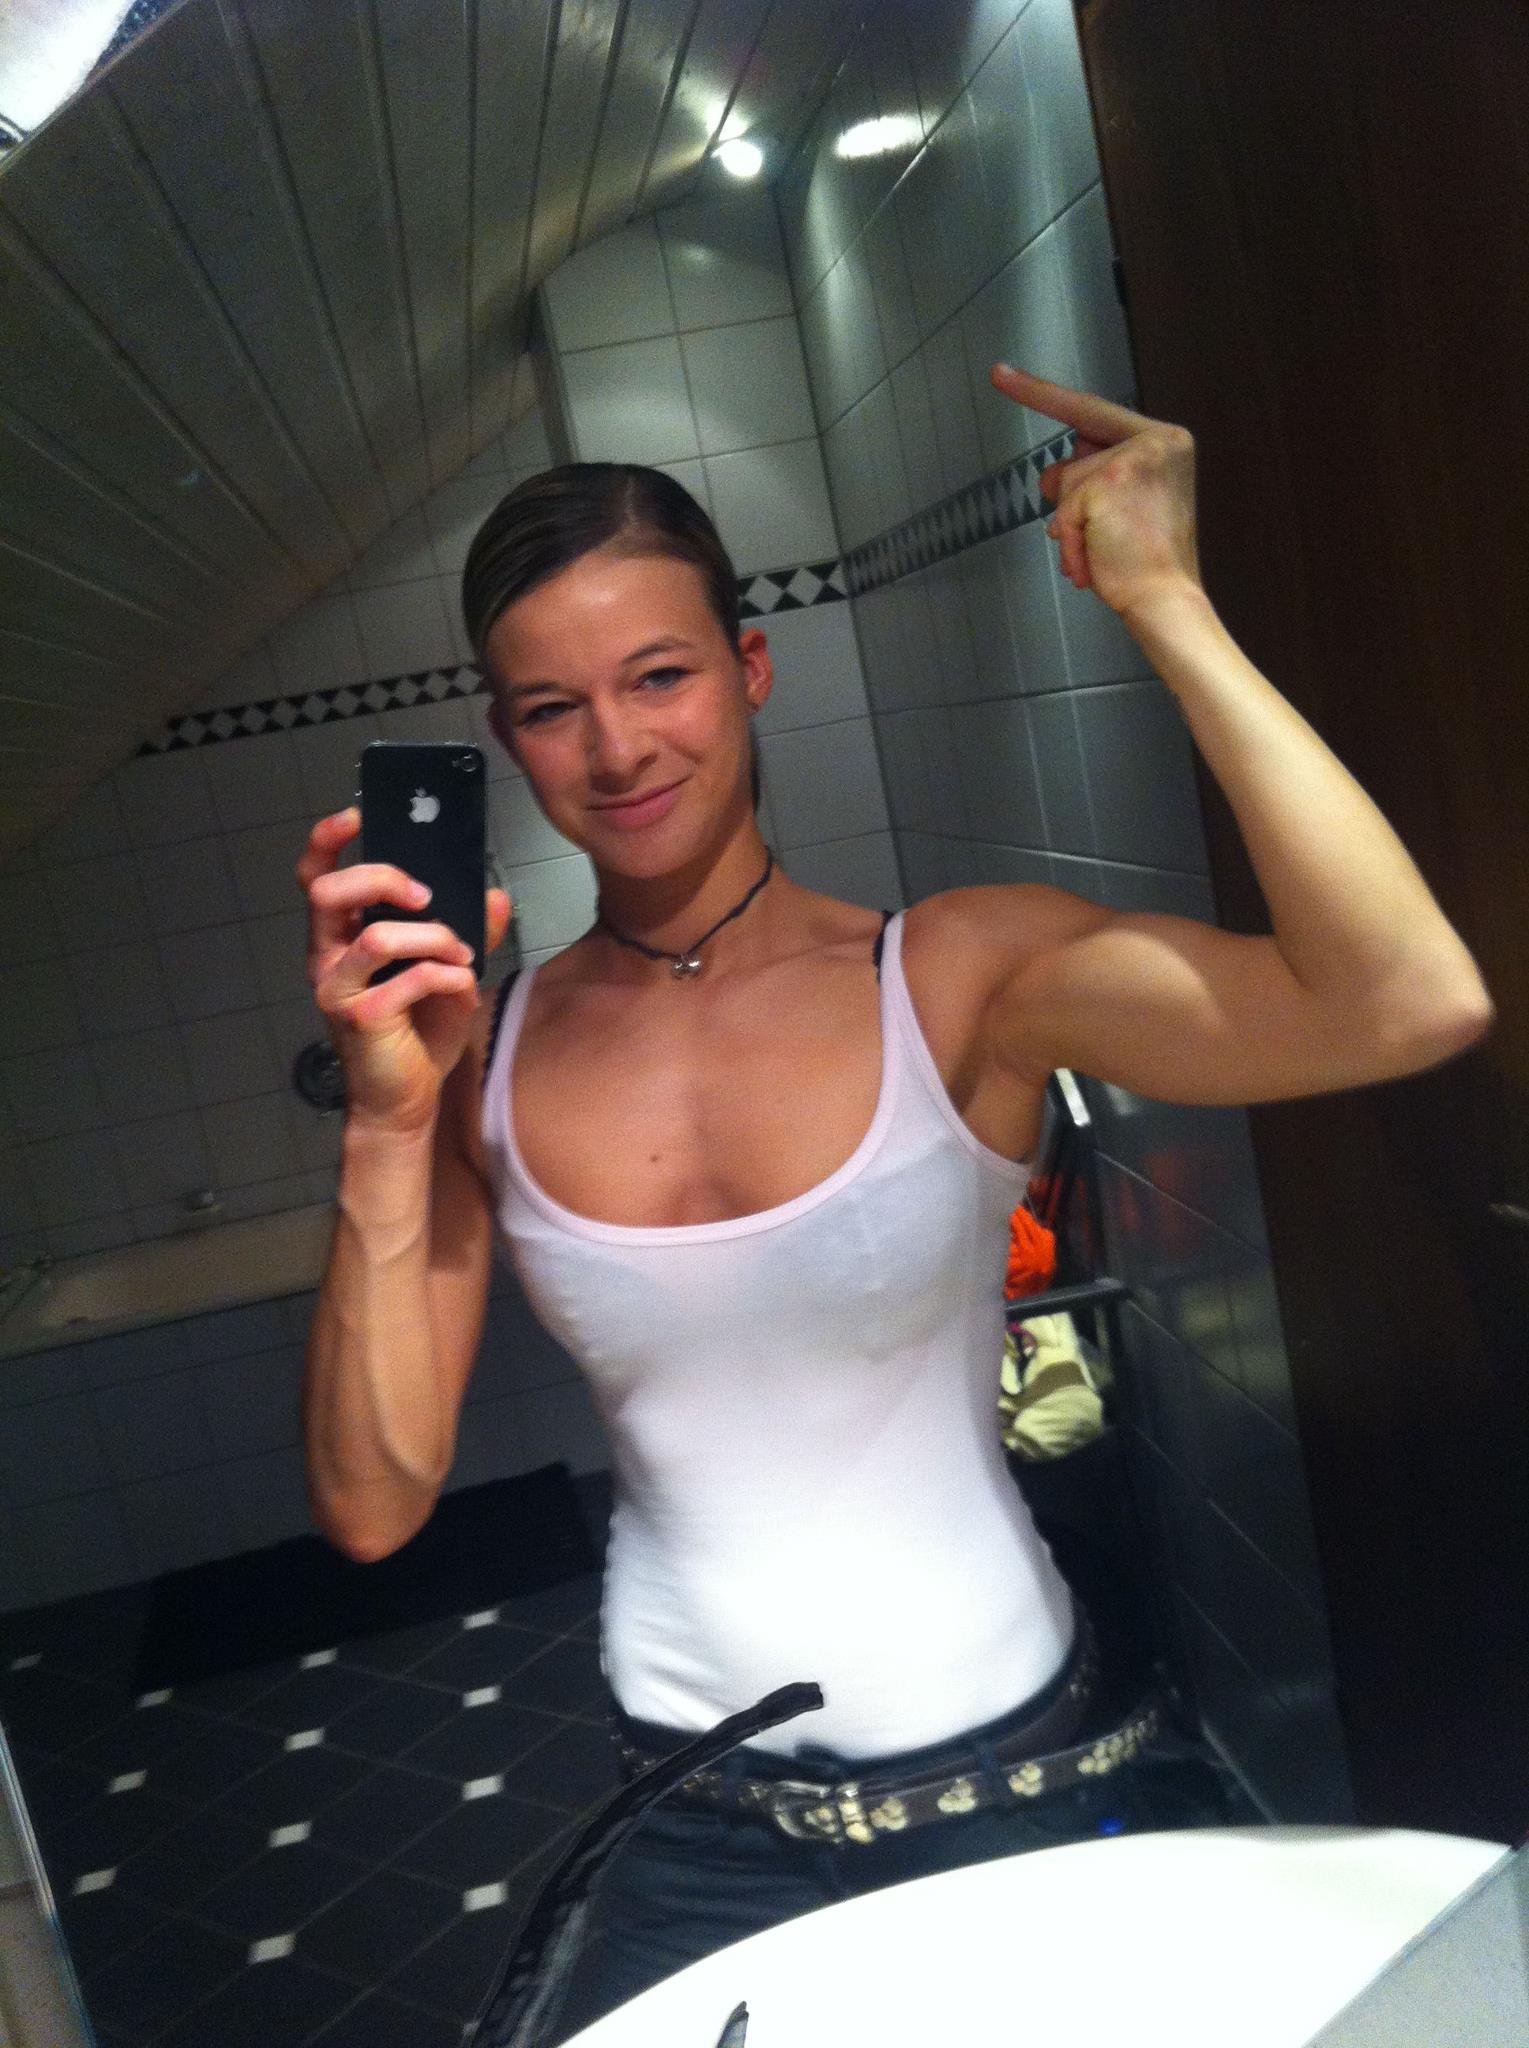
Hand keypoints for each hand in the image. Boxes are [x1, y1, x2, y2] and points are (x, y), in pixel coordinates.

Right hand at [297, 805, 513, 1132]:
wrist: (406, 1101)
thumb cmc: (418, 1035)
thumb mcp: (448, 972)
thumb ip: (467, 932)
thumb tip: (494, 896)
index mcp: (340, 938)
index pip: (315, 878)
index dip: (327, 841)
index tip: (357, 815)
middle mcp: (328, 959)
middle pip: (327, 892)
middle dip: (382, 879)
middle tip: (426, 896)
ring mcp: (338, 991)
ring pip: (376, 937)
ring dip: (433, 937)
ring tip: (461, 953)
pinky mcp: (361, 1020)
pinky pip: (407, 981)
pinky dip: (445, 977)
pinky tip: (460, 985)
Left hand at [988, 364, 1205, 619]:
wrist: (1164, 599)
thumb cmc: (1145, 562)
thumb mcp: (1124, 504)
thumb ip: (1095, 474)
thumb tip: (1053, 475)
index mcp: (1166, 441)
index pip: (1092, 410)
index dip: (1040, 393)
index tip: (1000, 374)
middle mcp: (1156, 441)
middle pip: (1074, 455)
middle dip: (1071, 498)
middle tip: (1107, 533)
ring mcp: (1133, 458)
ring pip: (1064, 480)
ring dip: (1072, 522)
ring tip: (1107, 547)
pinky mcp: (1109, 482)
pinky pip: (1064, 509)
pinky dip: (1072, 540)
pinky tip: (1097, 555)